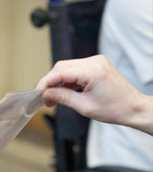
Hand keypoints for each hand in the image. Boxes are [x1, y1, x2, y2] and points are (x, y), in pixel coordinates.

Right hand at [35, 55, 152, 133]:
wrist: (134, 108)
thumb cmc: (115, 109)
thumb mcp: (84, 107)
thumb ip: (62, 97)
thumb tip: (45, 93)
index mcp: (93, 71)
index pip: (60, 72)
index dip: (46, 82)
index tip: (37, 92)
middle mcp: (94, 62)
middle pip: (61, 67)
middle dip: (50, 82)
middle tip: (44, 98)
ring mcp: (96, 61)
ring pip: (66, 67)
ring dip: (57, 81)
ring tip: (53, 98)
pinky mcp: (96, 64)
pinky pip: (75, 69)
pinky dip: (66, 80)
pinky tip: (63, 92)